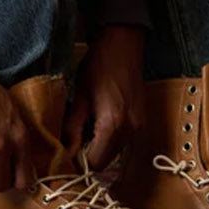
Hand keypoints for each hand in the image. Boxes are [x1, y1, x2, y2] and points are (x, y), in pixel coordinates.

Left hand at [64, 25, 145, 170]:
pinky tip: (101, 119)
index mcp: (113, 125)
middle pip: (107, 161)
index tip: (68, 151)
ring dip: (101, 146)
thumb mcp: (80, 95)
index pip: (95, 163)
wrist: (123, 44)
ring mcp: (139, 126)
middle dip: (90, 154)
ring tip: (88, 125)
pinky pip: (124, 140)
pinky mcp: (142, 120)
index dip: (79, 161)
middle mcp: (130, 130)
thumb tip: (65, 149)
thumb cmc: (99, 65)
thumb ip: (72, 126)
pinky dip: (112, 137)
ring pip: (116, 152)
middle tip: (75, 138)